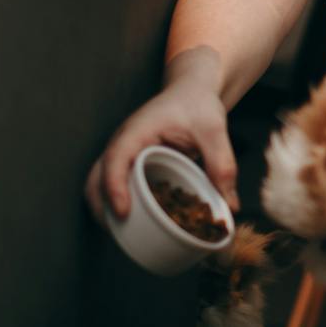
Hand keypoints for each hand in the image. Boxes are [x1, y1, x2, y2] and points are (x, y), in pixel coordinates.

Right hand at [84, 46, 237, 222]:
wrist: (190, 91)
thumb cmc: (198, 105)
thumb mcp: (214, 130)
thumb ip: (222, 164)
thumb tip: (229, 207)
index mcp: (138, 131)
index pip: (116, 159)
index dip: (114, 187)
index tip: (123, 212)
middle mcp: (123, 143)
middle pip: (96, 177)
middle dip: (101, 206)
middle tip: (118, 234)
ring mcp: (123, 154)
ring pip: (99, 184)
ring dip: (104, 208)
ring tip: (121, 236)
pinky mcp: (130, 164)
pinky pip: (114, 185)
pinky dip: (116, 204)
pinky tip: (133, 224)